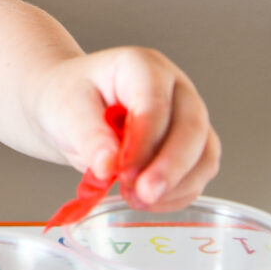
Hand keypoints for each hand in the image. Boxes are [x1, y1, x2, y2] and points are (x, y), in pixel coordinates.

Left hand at [34, 47, 219, 211]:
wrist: (70, 111)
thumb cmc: (69, 99)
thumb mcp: (66, 109)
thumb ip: (87, 135)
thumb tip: (107, 165)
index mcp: (142, 67)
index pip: (155, 103)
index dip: (143, 141)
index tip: (120, 171)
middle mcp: (174, 88)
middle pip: (191, 128)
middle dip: (169, 167)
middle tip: (141, 193)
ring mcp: (187, 116)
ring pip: (204, 154)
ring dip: (176, 185)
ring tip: (136, 199)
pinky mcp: (191, 146)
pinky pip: (199, 174)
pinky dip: (178, 194)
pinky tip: (148, 202)